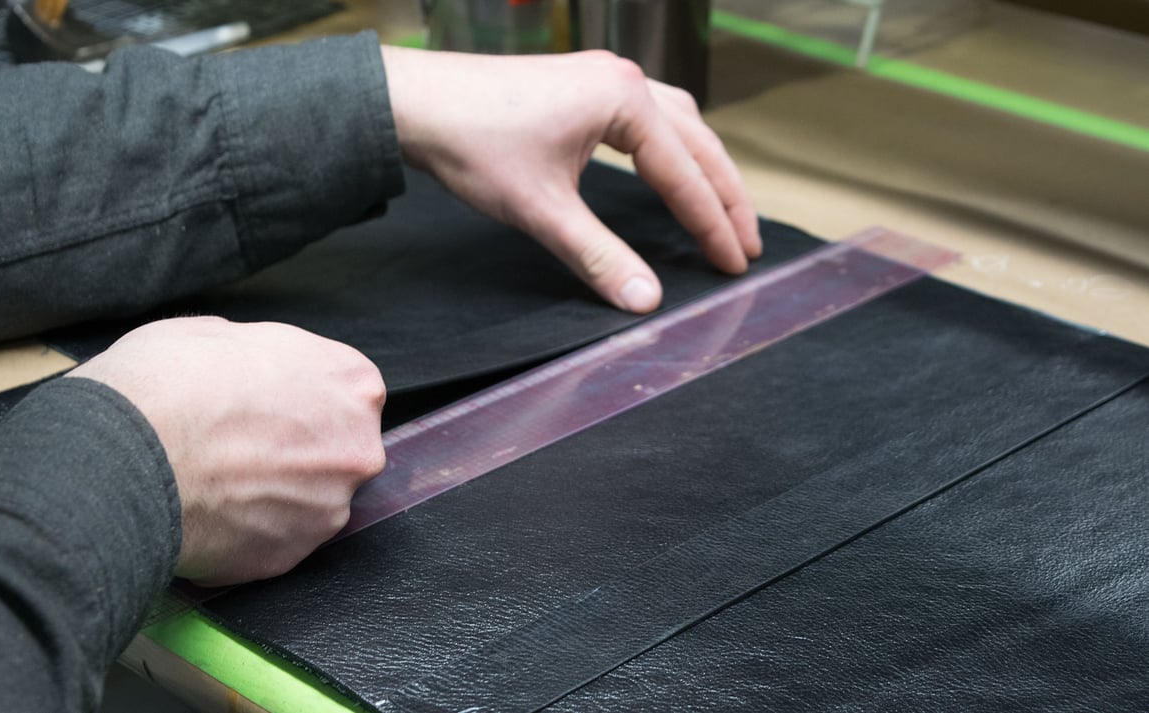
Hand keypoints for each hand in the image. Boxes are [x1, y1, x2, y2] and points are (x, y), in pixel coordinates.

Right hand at [68, 317, 385, 585]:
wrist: (118, 460)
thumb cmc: (162, 386)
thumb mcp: (217, 333)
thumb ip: (263, 356)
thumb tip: (255, 368)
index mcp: (350, 383)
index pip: (347, 393)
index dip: (301, 399)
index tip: (269, 407)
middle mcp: (357, 449)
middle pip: (336, 451)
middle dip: (295, 451)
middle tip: (239, 447)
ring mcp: (328, 508)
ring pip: (307, 501)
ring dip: (271, 495)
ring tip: (214, 481)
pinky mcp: (291, 557)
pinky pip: (274, 542)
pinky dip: (246, 533)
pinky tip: (207, 513)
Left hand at [382, 46, 759, 313]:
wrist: (413, 102)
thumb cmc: (474, 143)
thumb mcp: (543, 210)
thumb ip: (599, 256)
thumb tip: (646, 300)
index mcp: (624, 100)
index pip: (685, 174)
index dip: (712, 225)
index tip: (735, 263)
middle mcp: (623, 79)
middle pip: (697, 143)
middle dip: (725, 197)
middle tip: (748, 245)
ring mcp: (602, 76)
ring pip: (677, 125)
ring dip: (704, 168)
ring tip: (723, 210)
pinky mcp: (581, 85)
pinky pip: (649, 117)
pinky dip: (672, 149)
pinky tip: (670, 168)